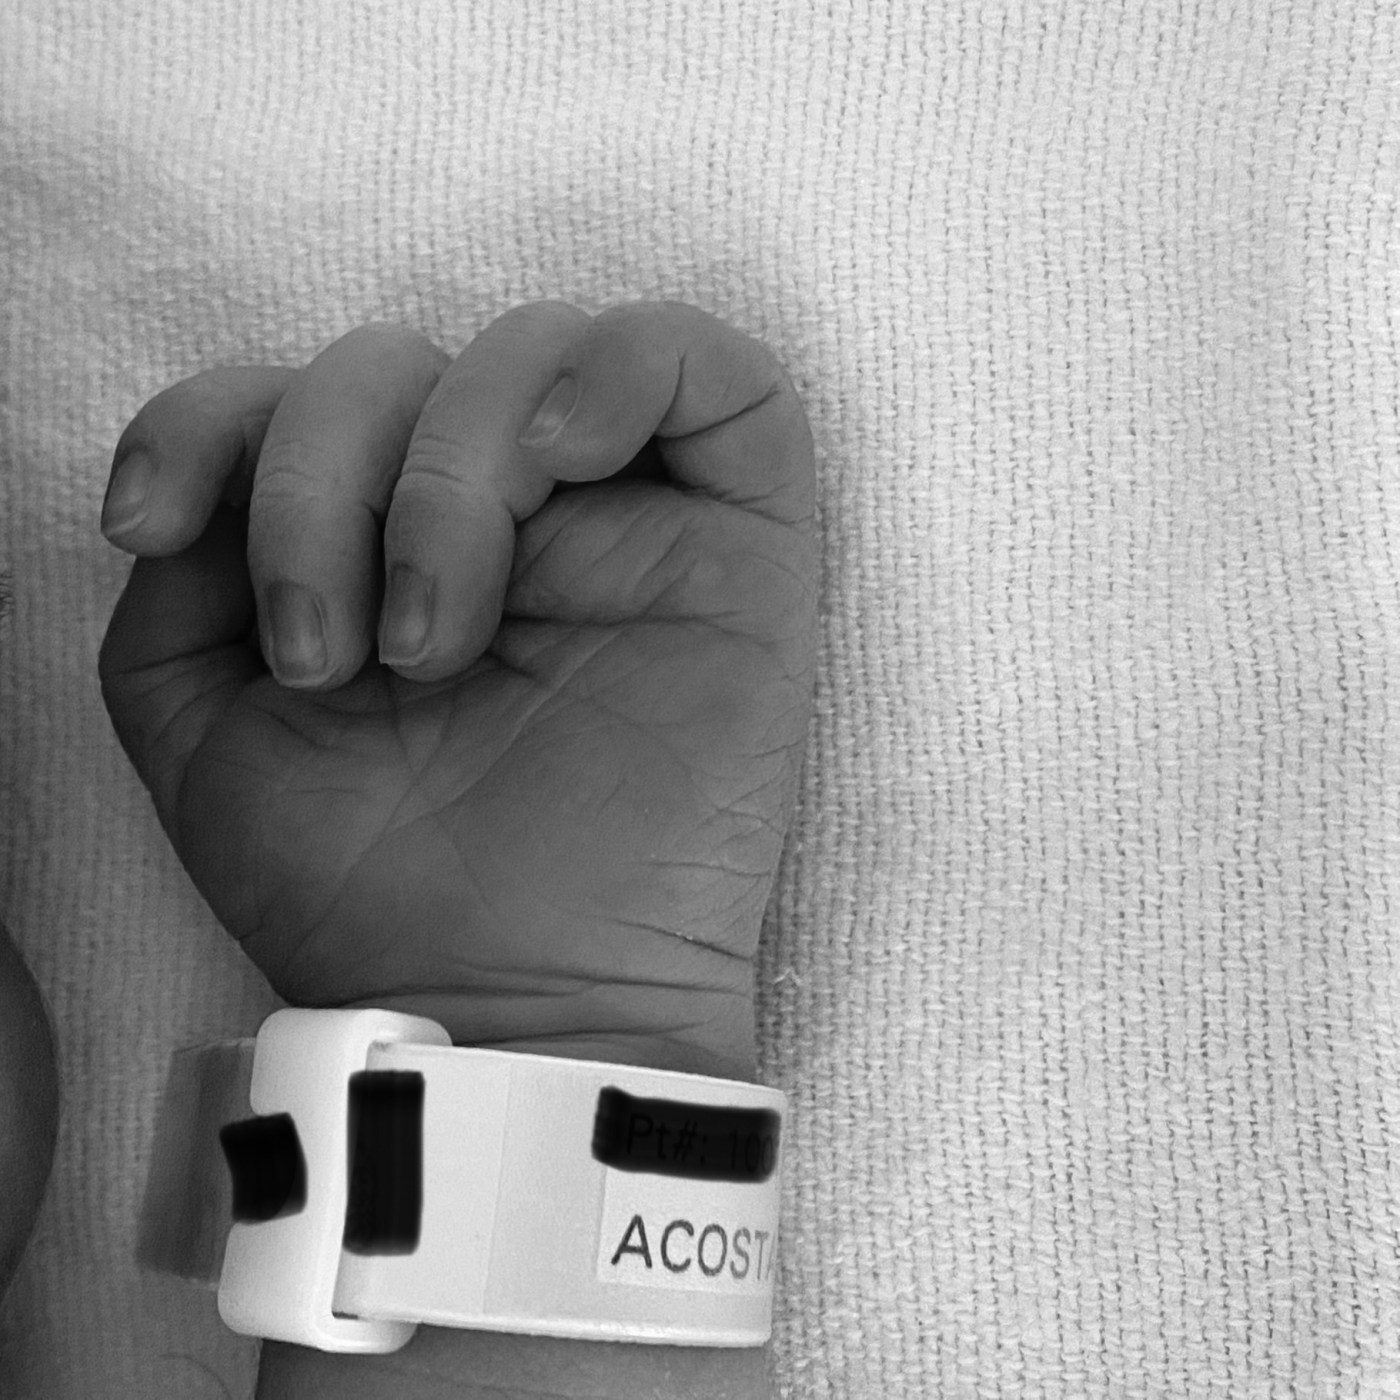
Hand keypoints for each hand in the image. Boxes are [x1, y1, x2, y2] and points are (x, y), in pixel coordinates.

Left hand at [97, 301, 816, 1081]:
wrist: (517, 999)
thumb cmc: (371, 887)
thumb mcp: (205, 739)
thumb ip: (180, 591)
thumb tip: (214, 482)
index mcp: (380, 544)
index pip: (295, 392)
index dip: (212, 420)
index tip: (155, 529)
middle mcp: (503, 514)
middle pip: (400, 361)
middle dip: (324, 483)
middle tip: (333, 654)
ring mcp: (622, 518)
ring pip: (534, 344)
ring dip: (448, 466)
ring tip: (443, 631)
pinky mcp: (740, 539)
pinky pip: (709, 366)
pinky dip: (619, 368)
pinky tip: (562, 456)